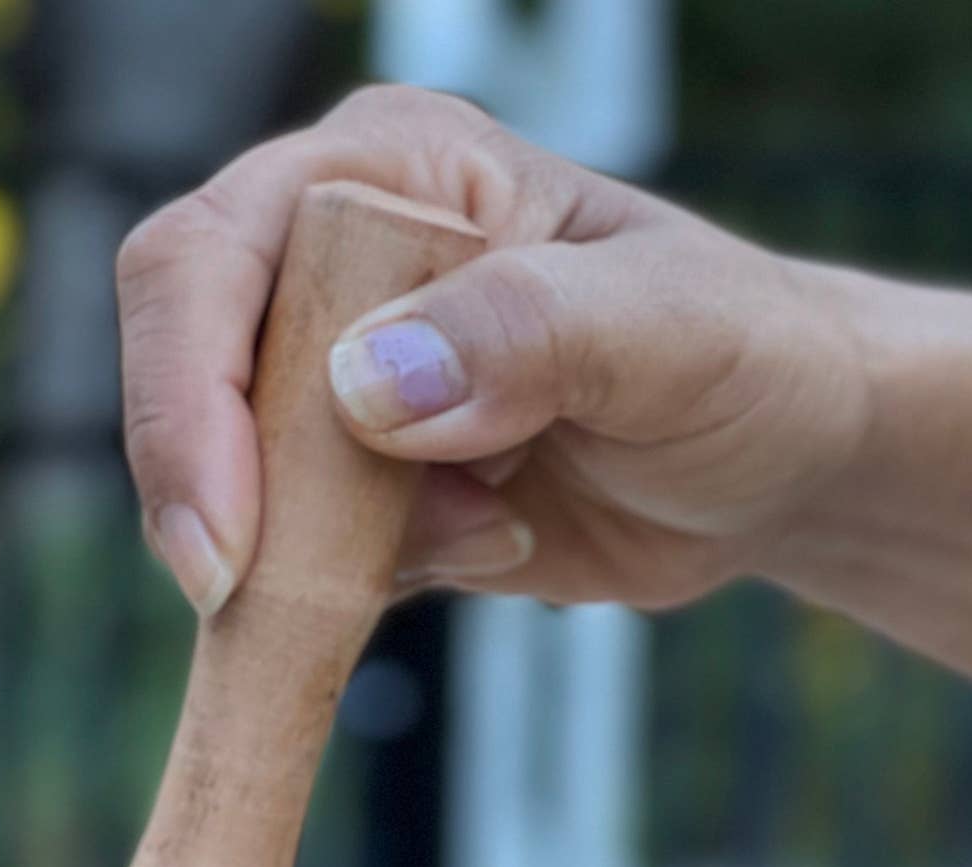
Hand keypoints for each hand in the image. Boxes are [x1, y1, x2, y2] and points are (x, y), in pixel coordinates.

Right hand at [116, 86, 872, 615]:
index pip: (210, 261)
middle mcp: (343, 269)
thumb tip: (369, 387)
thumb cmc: (743, 354)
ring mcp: (350, 389)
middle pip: (194, 381)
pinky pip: (308, 560)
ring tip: (496, 529)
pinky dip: (368, 587)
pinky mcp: (374, 494)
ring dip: (332, 551)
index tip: (228, 542)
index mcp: (391, 174)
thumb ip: (528, 332)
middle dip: (240, 500)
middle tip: (307, 588)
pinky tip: (500, 543)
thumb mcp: (667, 329)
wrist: (782, 461)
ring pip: (245, 489)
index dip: (188, 399)